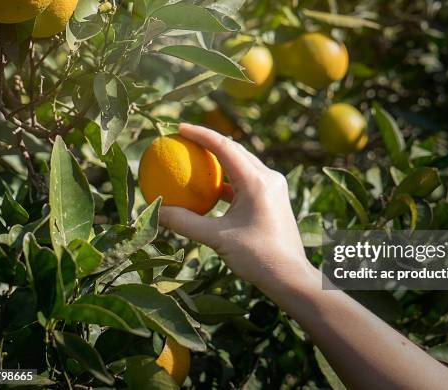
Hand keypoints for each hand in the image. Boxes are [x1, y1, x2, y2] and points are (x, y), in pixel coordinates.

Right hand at [159, 123, 313, 293]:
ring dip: (220, 161)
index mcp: (257, 181)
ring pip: (243, 164)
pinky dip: (229, 181)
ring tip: (196, 160)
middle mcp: (269, 178)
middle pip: (236, 150)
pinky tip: (212, 189)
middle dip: (210, 142)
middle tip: (185, 139)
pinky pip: (248, 181)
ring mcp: (274, 187)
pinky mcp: (275, 198)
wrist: (290, 277)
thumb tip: (157, 210)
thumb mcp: (216, 239)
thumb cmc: (256, 257)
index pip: (225, 147)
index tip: (179, 128)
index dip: (201, 134)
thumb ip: (185, 223)